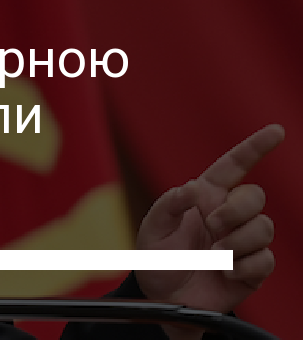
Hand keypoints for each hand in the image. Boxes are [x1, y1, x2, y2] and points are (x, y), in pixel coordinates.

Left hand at [134, 124, 283, 338]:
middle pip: (255, 196)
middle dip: (235, 211)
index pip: (234, 166)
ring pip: (264, 227)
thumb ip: (169, 204)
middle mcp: (228, 215)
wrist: (164, 298)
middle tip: (211, 229)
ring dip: (236, 243)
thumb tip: (192, 188)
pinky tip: (224, 272)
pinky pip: (265, 259)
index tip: (276, 131)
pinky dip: (242, 266)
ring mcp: (243, 241)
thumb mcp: (152, 229)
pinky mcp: (253, 267)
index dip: (255, 147)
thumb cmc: (157, 259)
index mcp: (205, 197)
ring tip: (212, 257)